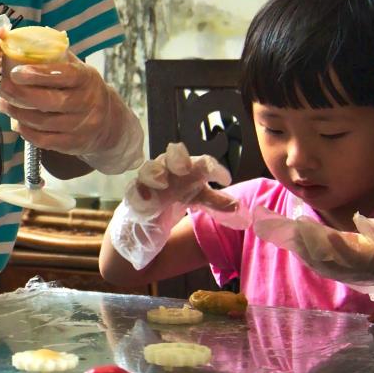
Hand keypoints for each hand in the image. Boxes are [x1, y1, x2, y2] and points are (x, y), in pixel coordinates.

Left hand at [0, 51, 144, 173]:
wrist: (108, 123)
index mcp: (87, 78)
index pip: (64, 75)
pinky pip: (43, 140)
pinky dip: (25, 131)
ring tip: (5, 103)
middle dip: (21, 95)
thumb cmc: (82, 89)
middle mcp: (87, 103)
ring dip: (18, 113)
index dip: (38, 74)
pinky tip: (17, 121)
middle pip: (50, 101)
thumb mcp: (77, 69)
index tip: (15, 72)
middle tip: (3, 88)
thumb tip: (21, 41)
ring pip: (42, 122)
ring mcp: (82, 126)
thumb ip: (54, 57)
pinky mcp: (73, 144)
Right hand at [104, 143, 229, 268]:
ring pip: (149, 170)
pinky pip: (134, 191)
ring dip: (155, 173)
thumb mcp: (197, 199)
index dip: (213, 169)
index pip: (202, 163)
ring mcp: (148, 181)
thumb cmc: (172, 199)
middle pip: (172, 156)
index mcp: (186, 169)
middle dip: (178, 158)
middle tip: (186, 167)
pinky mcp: (133, 195)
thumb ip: (216, 202)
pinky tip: (146, 200)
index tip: (226, 180)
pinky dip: (139, 194)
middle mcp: (168, 170)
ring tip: (162, 182)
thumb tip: (240, 207)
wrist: (145, 216)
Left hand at [246, 211, 373, 318]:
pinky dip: (298, 249)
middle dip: (300, 241)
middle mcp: (347, 270)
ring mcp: (338, 272)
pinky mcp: (332, 271)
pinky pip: (311, 261)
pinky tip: (286, 235)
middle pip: (319, 256)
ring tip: (276, 226)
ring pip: (311, 259)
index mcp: (365, 262)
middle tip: (284, 223)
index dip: (331, 244)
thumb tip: (365, 219)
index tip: (316, 228)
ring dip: (294, 244)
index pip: (344, 254)